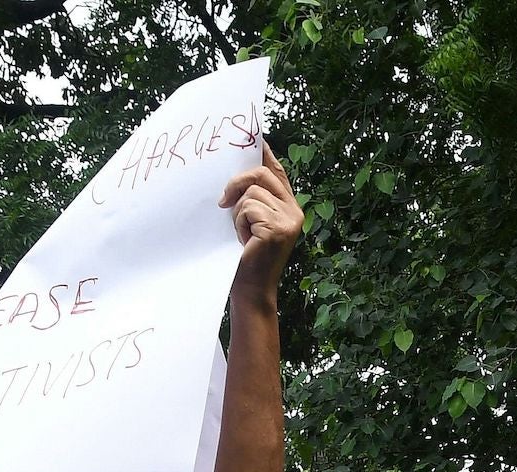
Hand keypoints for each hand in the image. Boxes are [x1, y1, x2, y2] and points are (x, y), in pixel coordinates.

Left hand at [222, 143, 302, 303]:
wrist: (250, 288)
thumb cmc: (245, 256)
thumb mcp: (250, 221)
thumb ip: (252, 199)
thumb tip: (238, 173)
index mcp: (289, 208)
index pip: (277, 172)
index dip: (265, 154)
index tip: (256, 137)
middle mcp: (294, 211)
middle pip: (260, 175)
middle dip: (237, 183)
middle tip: (222, 201)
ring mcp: (288, 220)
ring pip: (250, 193)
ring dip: (237, 213)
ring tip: (241, 233)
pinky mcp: (277, 229)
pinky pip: (248, 209)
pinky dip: (238, 223)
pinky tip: (243, 240)